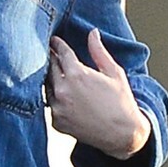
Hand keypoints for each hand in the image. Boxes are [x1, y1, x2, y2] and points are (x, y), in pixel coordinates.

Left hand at [46, 30, 151, 158]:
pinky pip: (50, 104)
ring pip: (46, 86)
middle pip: (50, 68)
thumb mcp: (113, 72)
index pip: (61, 53)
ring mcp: (57, 107)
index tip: (54, 40)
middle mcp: (62, 90)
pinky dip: (54, 98)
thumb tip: (93, 33)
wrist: (121, 133)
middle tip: (51, 53)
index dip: (57, 45)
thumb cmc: (121, 102)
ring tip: (55, 73)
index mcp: (77, 74)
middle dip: (51, 59)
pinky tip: (61, 94)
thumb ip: (99, 51)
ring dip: (50, 79)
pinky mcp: (55, 121)